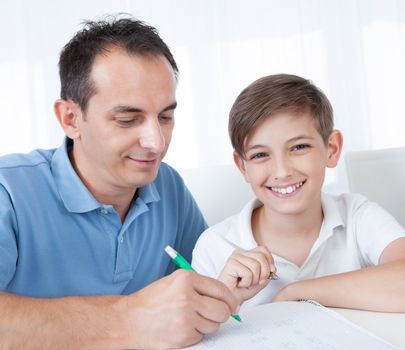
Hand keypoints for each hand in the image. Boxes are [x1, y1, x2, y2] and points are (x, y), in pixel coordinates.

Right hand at [123, 269, 237, 348]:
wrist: (129, 320)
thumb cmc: (151, 300)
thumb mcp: (174, 282)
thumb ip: (199, 286)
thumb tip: (226, 299)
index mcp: (185, 279)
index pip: (221, 289)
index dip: (230, 299)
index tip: (233, 304)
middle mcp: (186, 297)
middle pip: (222, 310)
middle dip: (222, 313)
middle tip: (215, 313)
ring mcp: (185, 319)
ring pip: (214, 325)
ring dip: (207, 323)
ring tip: (190, 318)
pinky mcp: (183, 337)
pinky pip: (201, 336)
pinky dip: (196, 333)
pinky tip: (182, 326)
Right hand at [218, 246, 275, 304]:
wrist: (230, 300)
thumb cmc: (242, 291)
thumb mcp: (259, 281)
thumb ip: (267, 273)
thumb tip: (273, 268)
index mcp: (247, 254)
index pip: (263, 250)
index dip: (270, 260)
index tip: (271, 272)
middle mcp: (240, 253)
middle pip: (261, 256)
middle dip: (264, 273)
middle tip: (256, 282)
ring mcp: (235, 257)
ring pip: (255, 265)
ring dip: (254, 280)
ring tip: (246, 284)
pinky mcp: (231, 264)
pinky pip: (248, 273)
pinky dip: (247, 282)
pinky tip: (240, 284)